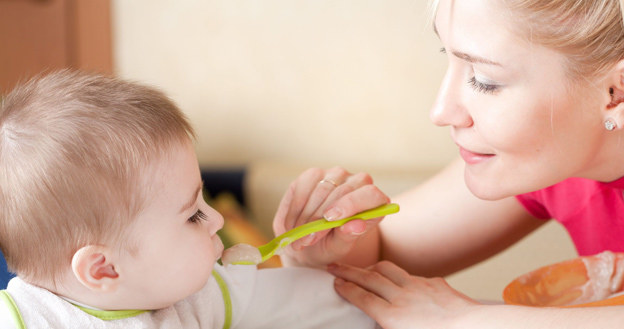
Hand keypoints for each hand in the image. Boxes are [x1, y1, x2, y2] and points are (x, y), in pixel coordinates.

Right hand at [272, 167, 389, 266]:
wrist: (308, 241)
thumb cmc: (330, 245)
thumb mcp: (339, 248)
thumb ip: (348, 236)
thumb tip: (356, 226)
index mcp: (374, 202)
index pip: (370, 194)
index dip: (351, 204)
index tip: (330, 219)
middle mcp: (358, 183)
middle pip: (343, 191)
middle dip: (320, 218)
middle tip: (307, 240)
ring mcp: (336, 175)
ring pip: (321, 190)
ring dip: (306, 217)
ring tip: (299, 237)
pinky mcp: (314, 174)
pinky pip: (303, 187)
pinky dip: (296, 209)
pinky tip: (293, 224)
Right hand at [328, 261, 478, 328]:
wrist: (477, 328)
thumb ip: (386, 328)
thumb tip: (378, 321)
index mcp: (393, 316)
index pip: (362, 297)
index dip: (345, 288)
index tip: (334, 281)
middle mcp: (403, 297)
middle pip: (369, 279)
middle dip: (349, 271)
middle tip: (334, 265)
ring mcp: (420, 287)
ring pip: (389, 270)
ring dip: (372, 268)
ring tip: (363, 269)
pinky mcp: (436, 283)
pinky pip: (412, 276)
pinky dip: (400, 276)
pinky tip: (401, 282)